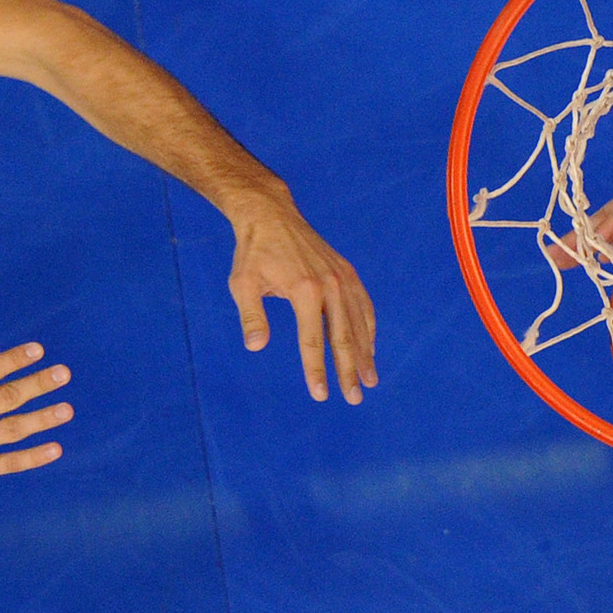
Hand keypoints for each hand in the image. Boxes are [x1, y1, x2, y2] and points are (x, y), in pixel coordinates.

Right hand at [0, 343, 72, 511]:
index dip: (12, 359)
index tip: (38, 350)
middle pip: (5, 397)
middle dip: (36, 384)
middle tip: (63, 373)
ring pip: (12, 429)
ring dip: (43, 418)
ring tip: (67, 410)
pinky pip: (11, 462)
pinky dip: (34, 457)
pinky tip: (56, 449)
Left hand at [226, 187, 377, 404]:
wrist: (271, 214)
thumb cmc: (253, 252)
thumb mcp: (243, 283)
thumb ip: (251, 315)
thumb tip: (255, 346)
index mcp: (304, 290)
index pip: (312, 341)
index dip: (316, 371)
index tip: (320, 395)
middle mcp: (330, 285)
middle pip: (343, 338)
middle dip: (349, 371)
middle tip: (354, 398)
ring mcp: (342, 277)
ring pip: (359, 324)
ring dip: (365, 354)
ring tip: (369, 380)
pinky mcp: (347, 272)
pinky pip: (363, 305)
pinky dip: (368, 328)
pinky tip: (370, 347)